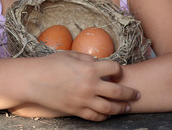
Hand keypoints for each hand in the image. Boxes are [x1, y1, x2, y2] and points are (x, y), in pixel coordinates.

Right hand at [24, 51, 139, 120]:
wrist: (33, 81)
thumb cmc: (50, 64)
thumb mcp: (70, 55)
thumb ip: (87, 58)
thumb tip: (97, 62)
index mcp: (90, 68)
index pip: (114, 68)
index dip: (119, 69)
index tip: (119, 71)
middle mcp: (90, 85)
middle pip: (118, 92)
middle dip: (130, 93)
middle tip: (137, 94)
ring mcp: (84, 100)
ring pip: (110, 108)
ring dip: (121, 108)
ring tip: (127, 108)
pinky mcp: (76, 110)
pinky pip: (95, 117)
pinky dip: (104, 116)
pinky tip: (108, 114)